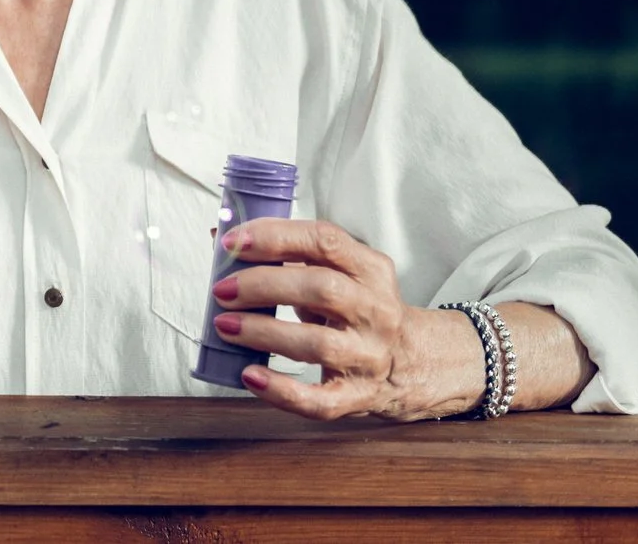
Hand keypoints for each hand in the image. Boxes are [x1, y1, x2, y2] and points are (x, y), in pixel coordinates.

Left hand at [210, 218, 482, 420]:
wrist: (416, 363)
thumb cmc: (358, 310)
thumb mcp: (339, 273)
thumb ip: (289, 256)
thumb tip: (221, 238)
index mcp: (370, 270)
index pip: (325, 241)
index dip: (276, 237)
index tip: (234, 241)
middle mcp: (376, 311)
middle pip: (322, 289)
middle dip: (263, 285)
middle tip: (222, 290)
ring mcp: (371, 356)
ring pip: (318, 343)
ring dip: (263, 332)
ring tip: (225, 325)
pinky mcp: (360, 396)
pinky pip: (321, 400)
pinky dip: (282, 391)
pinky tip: (251, 376)